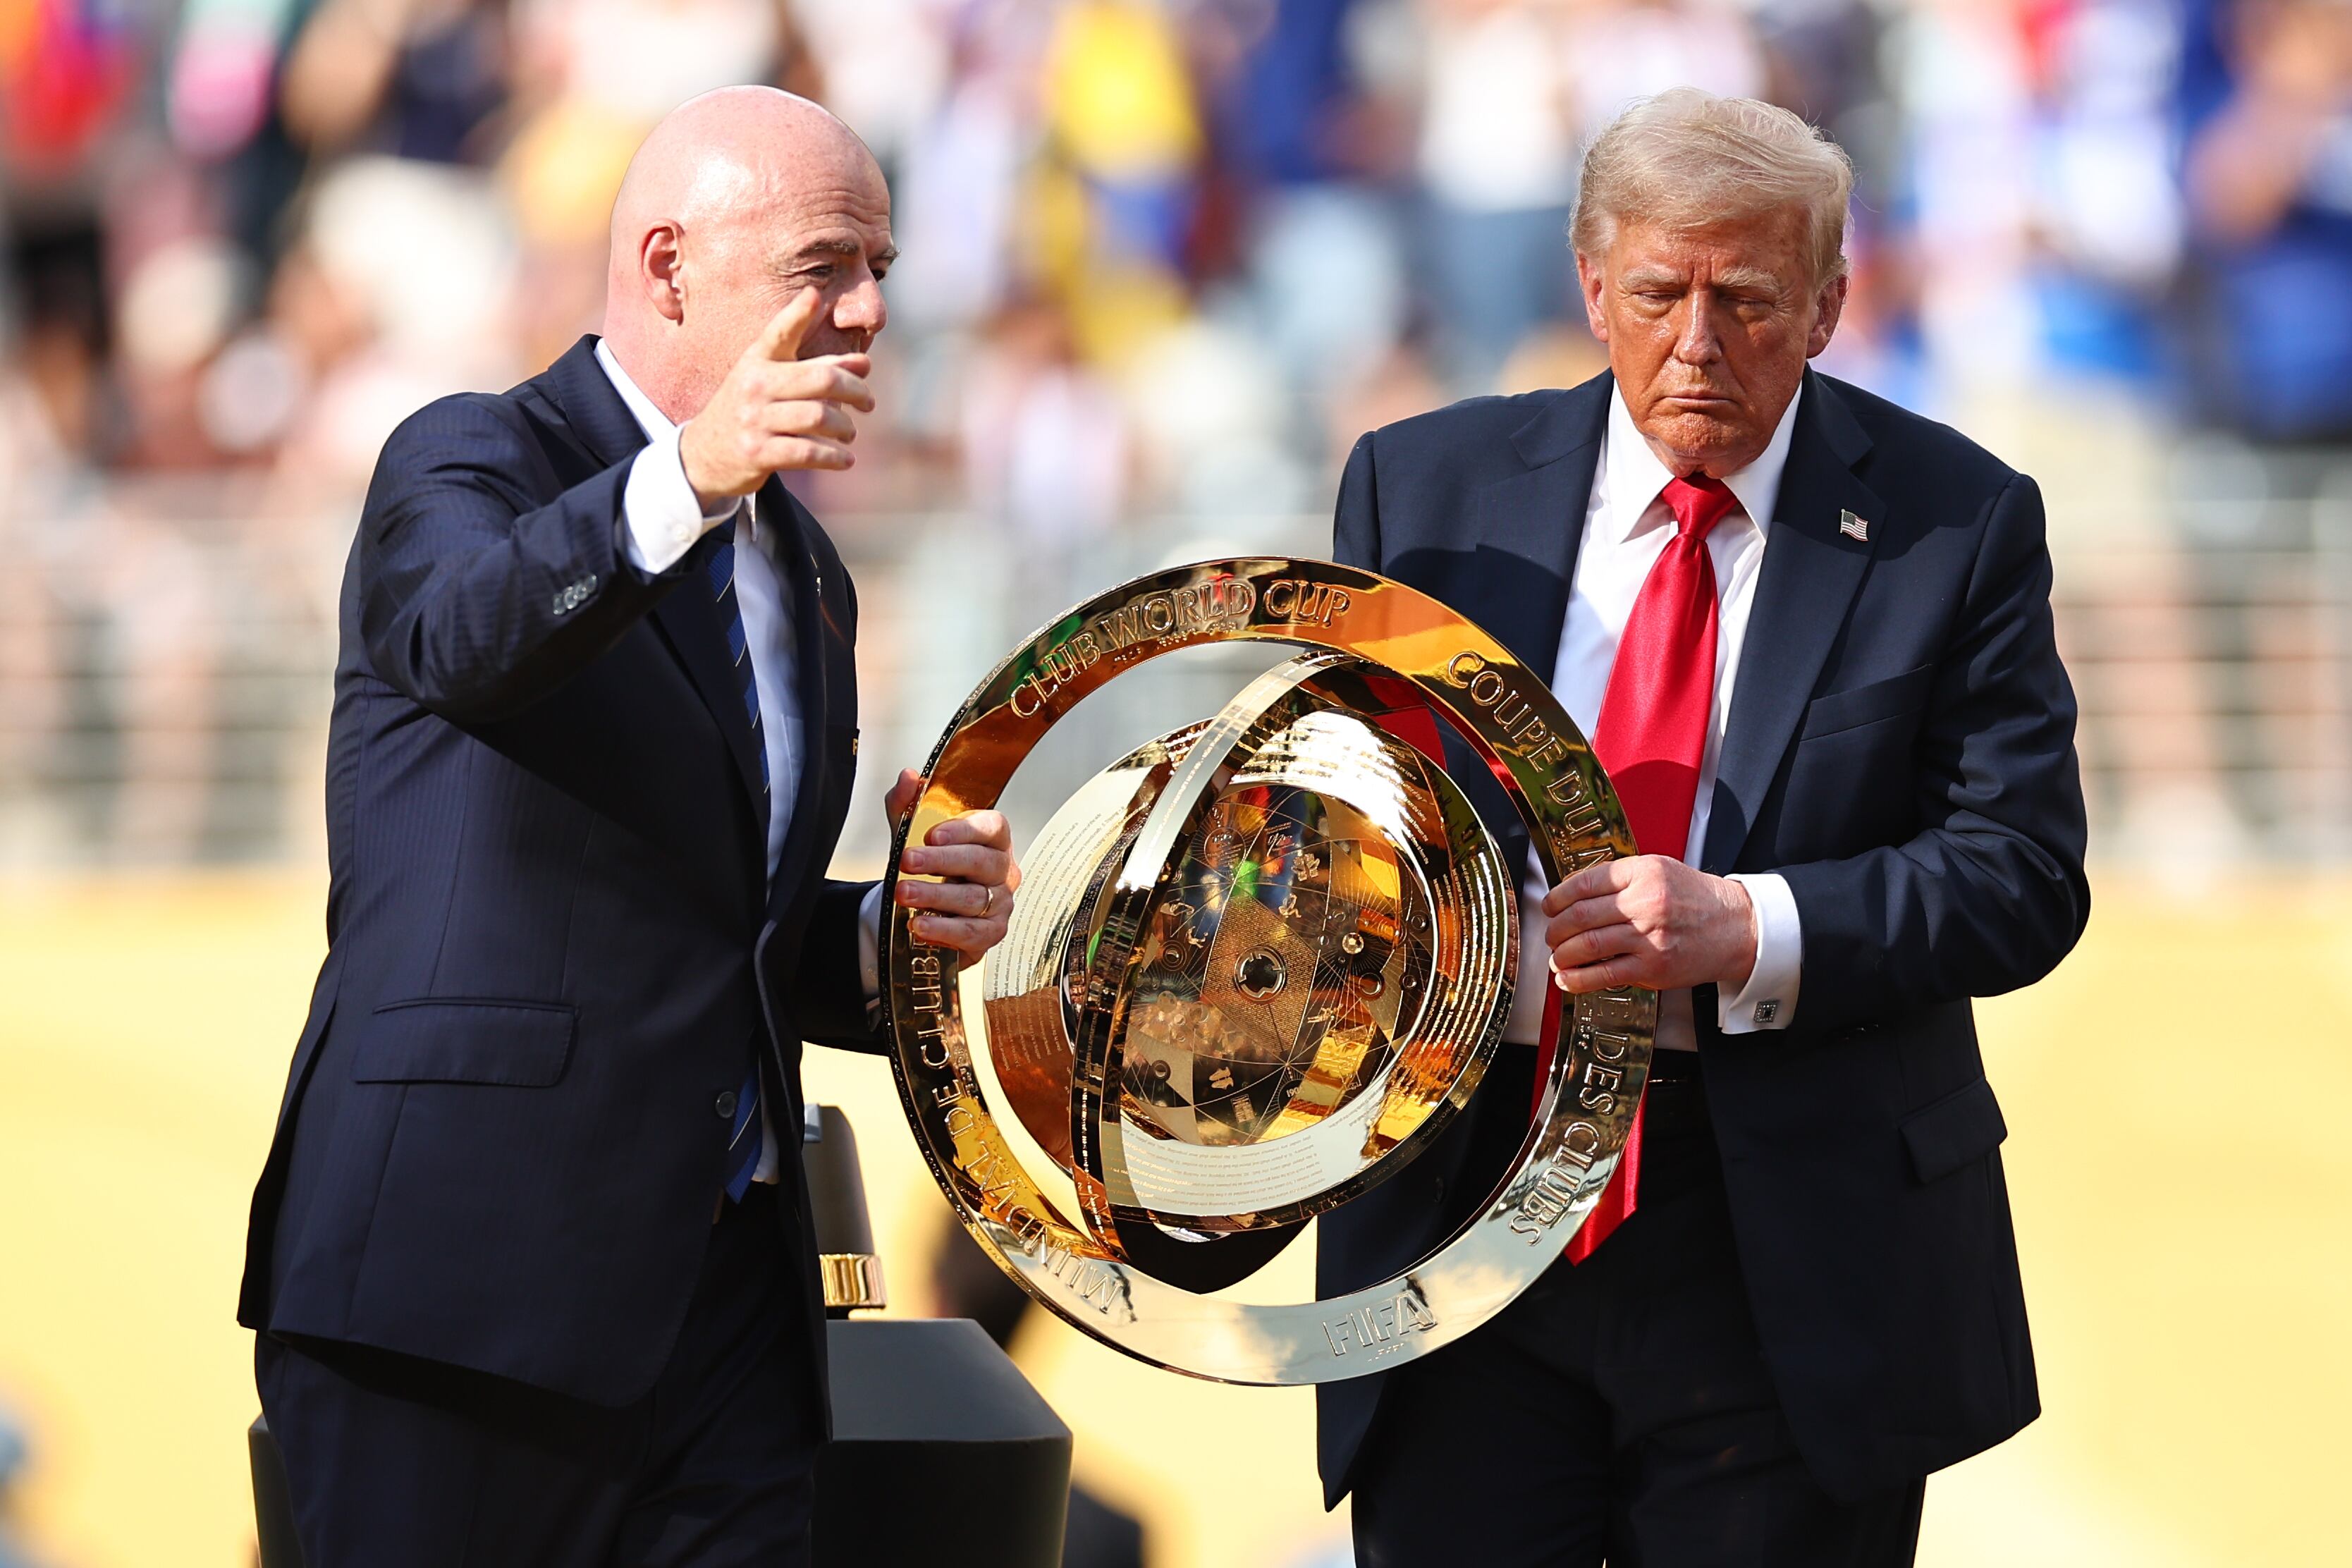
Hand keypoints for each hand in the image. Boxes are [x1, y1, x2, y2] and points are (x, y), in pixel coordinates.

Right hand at [678, 288, 873, 504]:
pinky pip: (808, 452)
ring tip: (850, 433)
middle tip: (869, 403)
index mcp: (758, 360)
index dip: (797, 313)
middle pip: (821, 378)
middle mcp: (754, 385)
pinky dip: (834, 458)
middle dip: (855, 390)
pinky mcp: (757, 453)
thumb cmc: (753, 409)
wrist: (706, 454)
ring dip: (845, 428)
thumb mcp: (776, 381)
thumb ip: (820, 368)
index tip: (814, 295)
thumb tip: (865, 363)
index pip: (778, 333)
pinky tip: (846, 460)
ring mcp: (754, 419)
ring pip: (818, 416)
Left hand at [883, 768, 1018, 959]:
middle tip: (906, 861)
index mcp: (993, 839)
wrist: (925, 906)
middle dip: (941, 862)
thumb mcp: (911, 830)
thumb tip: (908, 777)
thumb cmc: (927, 865)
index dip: (964, 830)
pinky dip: (944, 929)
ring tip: (903, 894)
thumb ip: (907, 802)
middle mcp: (1003, 870)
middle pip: (982, 863)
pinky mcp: (991, 933)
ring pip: (974, 898)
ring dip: (935, 896)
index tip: (931, 835)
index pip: (992, 827)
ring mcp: (1001, 903)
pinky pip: (972, 932)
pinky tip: (919, 924)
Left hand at [1542, 855, 1756, 995]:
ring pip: (1588, 945)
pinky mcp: (1653, 968)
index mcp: (1644, 873)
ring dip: (1562, 954)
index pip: (1585, 883)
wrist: (1737, 928)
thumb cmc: (1696, 900)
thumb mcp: (1661, 871)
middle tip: (1550, 934)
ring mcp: (1649, 937)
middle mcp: (1646, 902)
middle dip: (1555, 928)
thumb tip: (1575, 895)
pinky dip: (1578, 979)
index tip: (1548, 906)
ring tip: (1557, 956)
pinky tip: (1566, 979)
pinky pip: (1604, 974)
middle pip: (1580, 916)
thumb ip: (1621, 879)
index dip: (1557, 897)